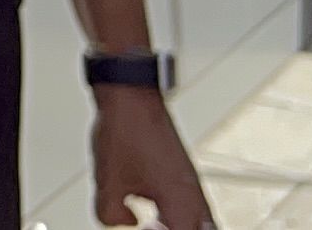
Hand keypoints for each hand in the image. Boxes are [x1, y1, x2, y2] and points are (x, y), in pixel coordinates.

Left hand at [90, 86, 211, 227]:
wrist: (130, 96)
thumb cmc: (125, 130)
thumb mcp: (109, 181)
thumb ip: (113, 214)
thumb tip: (124, 222)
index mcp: (181, 201)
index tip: (145, 228)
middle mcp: (193, 194)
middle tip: (152, 226)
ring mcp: (191, 183)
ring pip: (202, 222)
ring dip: (183, 226)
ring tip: (153, 224)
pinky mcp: (184, 174)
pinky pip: (194, 208)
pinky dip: (181, 218)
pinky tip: (157, 216)